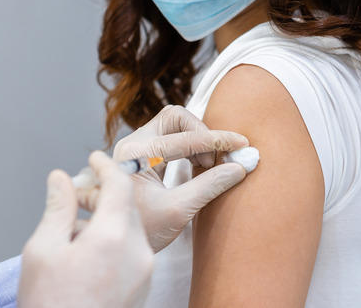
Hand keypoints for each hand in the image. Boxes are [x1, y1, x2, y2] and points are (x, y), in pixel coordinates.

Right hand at [19, 152, 152, 307]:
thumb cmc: (50, 303)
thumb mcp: (43, 250)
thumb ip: (58, 208)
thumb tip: (60, 178)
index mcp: (112, 237)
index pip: (119, 184)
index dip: (106, 165)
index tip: (94, 157)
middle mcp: (137, 251)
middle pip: (128, 205)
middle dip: (105, 193)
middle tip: (77, 193)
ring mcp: (144, 271)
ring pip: (131, 227)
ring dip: (109, 217)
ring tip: (75, 231)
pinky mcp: (144, 286)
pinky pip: (134, 248)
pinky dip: (115, 239)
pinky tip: (87, 252)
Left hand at [114, 105, 251, 252]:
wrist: (118, 242)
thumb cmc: (142, 230)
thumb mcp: (177, 210)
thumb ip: (209, 186)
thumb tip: (239, 168)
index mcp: (137, 154)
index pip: (185, 137)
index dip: (217, 140)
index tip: (242, 144)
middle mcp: (133, 144)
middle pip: (175, 118)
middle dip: (201, 133)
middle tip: (215, 161)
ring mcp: (135, 147)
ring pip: (173, 125)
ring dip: (196, 139)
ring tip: (208, 166)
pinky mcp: (141, 155)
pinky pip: (169, 137)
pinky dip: (189, 146)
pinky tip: (199, 166)